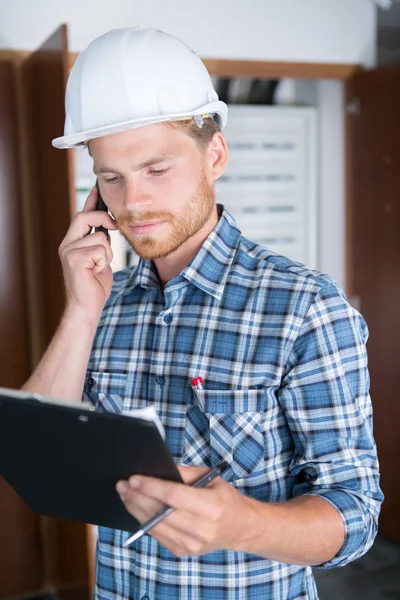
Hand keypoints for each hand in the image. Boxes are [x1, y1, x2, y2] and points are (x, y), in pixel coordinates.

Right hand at [58, 187, 117, 317]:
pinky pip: (100, 250)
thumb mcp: (100, 260)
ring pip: (100, 238)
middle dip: (103, 218)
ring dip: (107, 254)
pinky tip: (97, 273)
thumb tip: (108, 229)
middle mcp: (67, 244)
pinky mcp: (74, 260)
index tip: (98, 189)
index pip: (81, 216)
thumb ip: (100, 244)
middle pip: (84, 217)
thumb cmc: (95, 286)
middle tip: (115, 225)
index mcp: (72, 243)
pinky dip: (104, 262)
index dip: (91, 202)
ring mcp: (68, 251)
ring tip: (100, 267)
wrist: (87, 307)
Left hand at [116, 465, 256, 556]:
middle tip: (122, 485)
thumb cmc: (224, 498)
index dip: (151, 487)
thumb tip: (158, 469)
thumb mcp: (210, 477)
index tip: (134, 478)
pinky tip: (137, 508)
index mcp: (212, 507)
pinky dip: (144, 521)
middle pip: (160, 512)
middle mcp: (202, 529)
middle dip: (137, 497)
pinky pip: (157, 536)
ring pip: (155, 526)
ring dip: (136, 509)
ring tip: (125, 495)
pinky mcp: (183, 552)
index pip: (174, 496)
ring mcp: (191, 544)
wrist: (239, 527)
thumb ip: (185, 473)